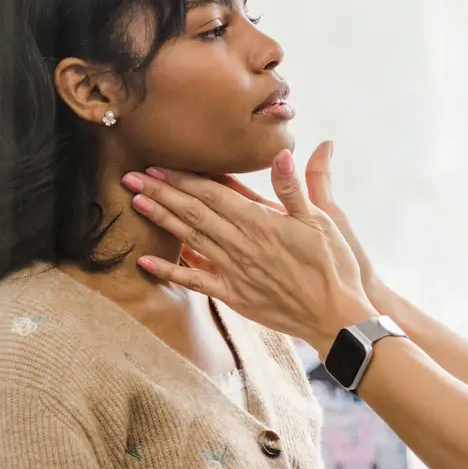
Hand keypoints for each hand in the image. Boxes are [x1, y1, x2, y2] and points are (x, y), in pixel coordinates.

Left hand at [123, 149, 375, 347]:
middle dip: (161, 193)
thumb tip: (282, 153)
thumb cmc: (333, 266)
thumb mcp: (323, 220)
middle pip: (194, 213)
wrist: (335, 316)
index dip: (184, 179)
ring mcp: (234, 272)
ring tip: (136, 203)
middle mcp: (242, 246)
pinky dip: (169, 271)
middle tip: (132, 177)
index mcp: (261, 223)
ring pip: (190, 240)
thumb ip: (297, 187)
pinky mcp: (234, 296)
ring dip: (161, 220)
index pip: (214, 194)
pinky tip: (144, 262)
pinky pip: (196, 281)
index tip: (159, 166)